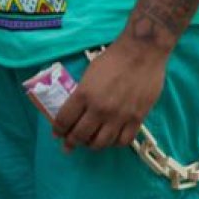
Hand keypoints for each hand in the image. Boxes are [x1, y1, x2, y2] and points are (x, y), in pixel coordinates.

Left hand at [53, 36, 167, 150]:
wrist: (141, 53)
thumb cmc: (113, 58)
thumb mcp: (89, 73)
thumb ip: (82, 93)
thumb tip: (77, 109)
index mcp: (84, 94)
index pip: (65, 119)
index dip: (58, 130)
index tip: (56, 134)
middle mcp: (99, 109)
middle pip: (80, 135)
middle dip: (71, 142)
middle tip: (68, 145)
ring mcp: (119, 117)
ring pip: (101, 143)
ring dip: (91, 145)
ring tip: (88, 143)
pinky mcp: (136, 120)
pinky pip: (122, 141)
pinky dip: (114, 144)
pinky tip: (110, 140)